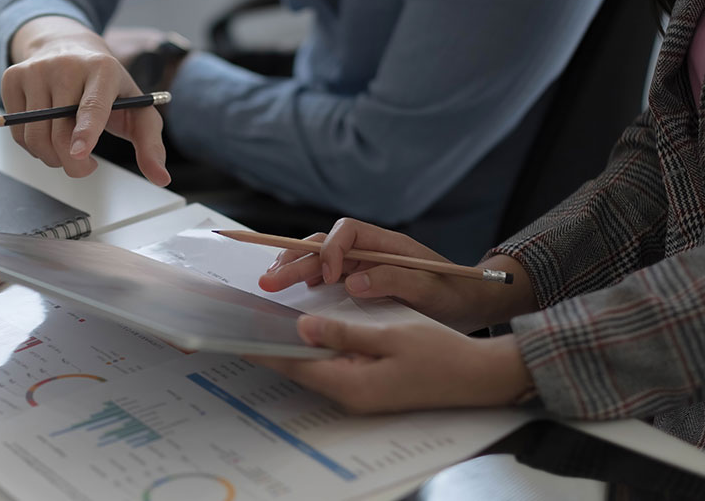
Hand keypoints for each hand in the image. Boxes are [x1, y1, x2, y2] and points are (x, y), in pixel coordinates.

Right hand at [3, 16, 170, 185]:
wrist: (68, 47)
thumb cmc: (107, 86)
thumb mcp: (136, 108)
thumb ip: (150, 144)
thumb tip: (161, 178)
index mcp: (103, 68)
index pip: (92, 105)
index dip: (86, 131)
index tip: (81, 152)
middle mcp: (66, 64)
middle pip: (60, 132)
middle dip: (72, 164)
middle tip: (85, 167)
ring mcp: (35, 69)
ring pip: (34, 136)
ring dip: (51, 158)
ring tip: (68, 150)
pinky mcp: (12, 77)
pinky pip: (17, 131)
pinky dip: (33, 145)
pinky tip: (48, 133)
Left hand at [248, 316, 533, 413]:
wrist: (478, 377)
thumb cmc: (440, 355)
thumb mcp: (390, 336)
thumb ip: (344, 332)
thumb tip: (303, 327)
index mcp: (352, 384)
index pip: (294, 365)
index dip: (264, 348)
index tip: (236, 334)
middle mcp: (350, 394)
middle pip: (299, 368)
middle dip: (273, 345)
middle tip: (245, 321)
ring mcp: (359, 394)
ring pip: (313, 368)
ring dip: (293, 346)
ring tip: (266, 322)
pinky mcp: (368, 387)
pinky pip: (331, 367)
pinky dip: (315, 350)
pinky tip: (306, 332)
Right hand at [257, 218, 535, 332]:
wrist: (473, 303)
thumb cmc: (457, 293)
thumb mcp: (432, 289)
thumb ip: (395, 280)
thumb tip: (354, 282)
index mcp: (387, 243)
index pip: (346, 233)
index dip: (331, 252)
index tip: (327, 279)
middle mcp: (370, 250)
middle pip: (324, 245)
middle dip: (295, 260)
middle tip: (270, 281)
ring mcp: (362, 265)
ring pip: (319, 258)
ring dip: (293, 267)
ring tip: (270, 281)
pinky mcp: (359, 281)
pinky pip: (325, 275)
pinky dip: (305, 279)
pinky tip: (291, 291)